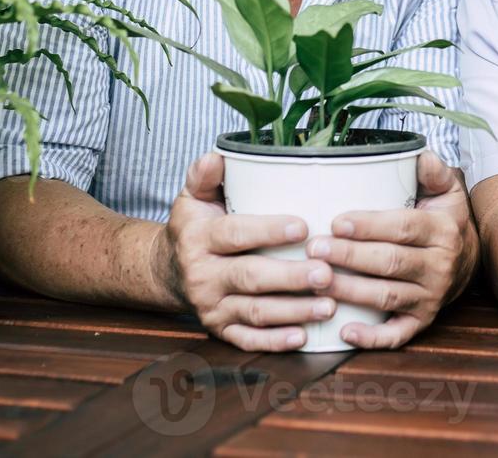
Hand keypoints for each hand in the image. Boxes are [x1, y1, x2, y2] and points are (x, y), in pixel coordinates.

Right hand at [159, 153, 336, 351]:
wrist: (168, 270)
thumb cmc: (196, 226)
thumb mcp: (193, 196)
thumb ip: (205, 175)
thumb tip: (217, 155)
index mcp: (199, 238)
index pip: (235, 234)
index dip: (268, 231)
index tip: (303, 227)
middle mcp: (203, 275)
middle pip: (250, 277)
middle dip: (290, 277)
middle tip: (326, 273)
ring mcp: (211, 307)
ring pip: (255, 312)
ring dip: (293, 312)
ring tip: (328, 305)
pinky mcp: (219, 330)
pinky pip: (247, 339)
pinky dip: (274, 342)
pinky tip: (303, 337)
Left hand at [307, 153, 475, 348]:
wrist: (469, 260)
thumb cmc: (444, 219)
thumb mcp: (446, 190)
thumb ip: (432, 170)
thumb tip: (417, 155)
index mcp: (442, 231)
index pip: (404, 227)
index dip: (370, 226)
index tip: (337, 222)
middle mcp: (440, 266)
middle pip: (390, 262)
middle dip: (350, 257)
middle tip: (315, 249)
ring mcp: (431, 297)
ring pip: (387, 297)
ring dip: (350, 292)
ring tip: (317, 282)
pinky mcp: (422, 321)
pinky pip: (397, 334)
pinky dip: (372, 338)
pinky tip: (345, 332)